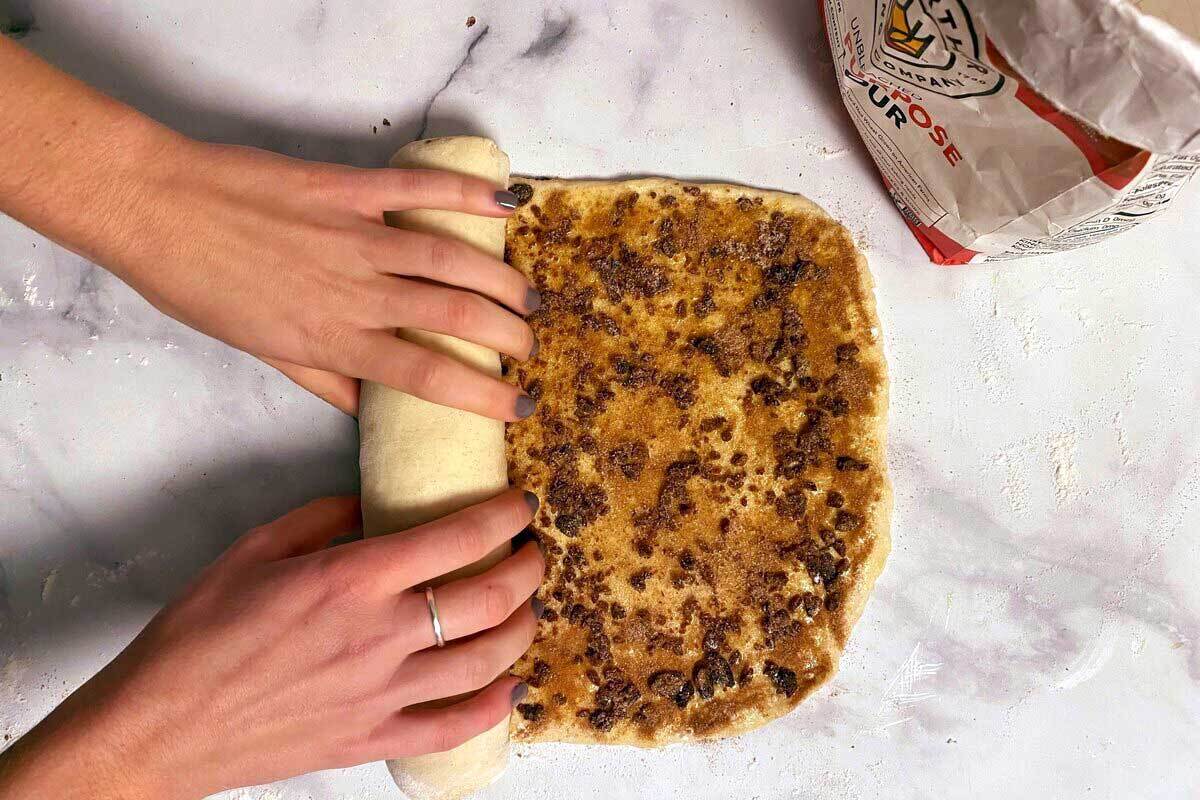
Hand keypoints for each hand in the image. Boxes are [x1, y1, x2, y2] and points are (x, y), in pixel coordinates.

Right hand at [0, 490, 544, 799]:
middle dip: (528, 569)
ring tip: (529, 608)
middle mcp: (380, 635)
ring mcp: (381, 693)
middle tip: (535, 553)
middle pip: (488, 598)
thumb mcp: (254, 549)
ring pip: (484, 660)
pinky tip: (509, 687)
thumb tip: (367, 503)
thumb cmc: (198, 634)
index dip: (503, 515)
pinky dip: (492, 708)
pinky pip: (451, 727)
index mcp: (352, 579)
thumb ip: (321, 517)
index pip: (457, 536)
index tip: (519, 504)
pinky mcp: (371, 737)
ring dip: (522, 629)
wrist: (159, 722)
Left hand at [102, 140, 539, 417]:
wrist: (155, 208)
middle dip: (509, 338)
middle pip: (457, 318)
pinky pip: (419, 190)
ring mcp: (355, 235)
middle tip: (530, 347)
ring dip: (502, 281)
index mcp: (333, 340)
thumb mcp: (260, 350)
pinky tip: (507, 203)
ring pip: (452, 260)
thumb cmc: (199, 286)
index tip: (521, 406)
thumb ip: (322, 378)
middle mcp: (355, 292)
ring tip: (530, 299)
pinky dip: (468, 193)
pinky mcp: (348, 187)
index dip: (486, 396)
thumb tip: (365, 408)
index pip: (427, 376)